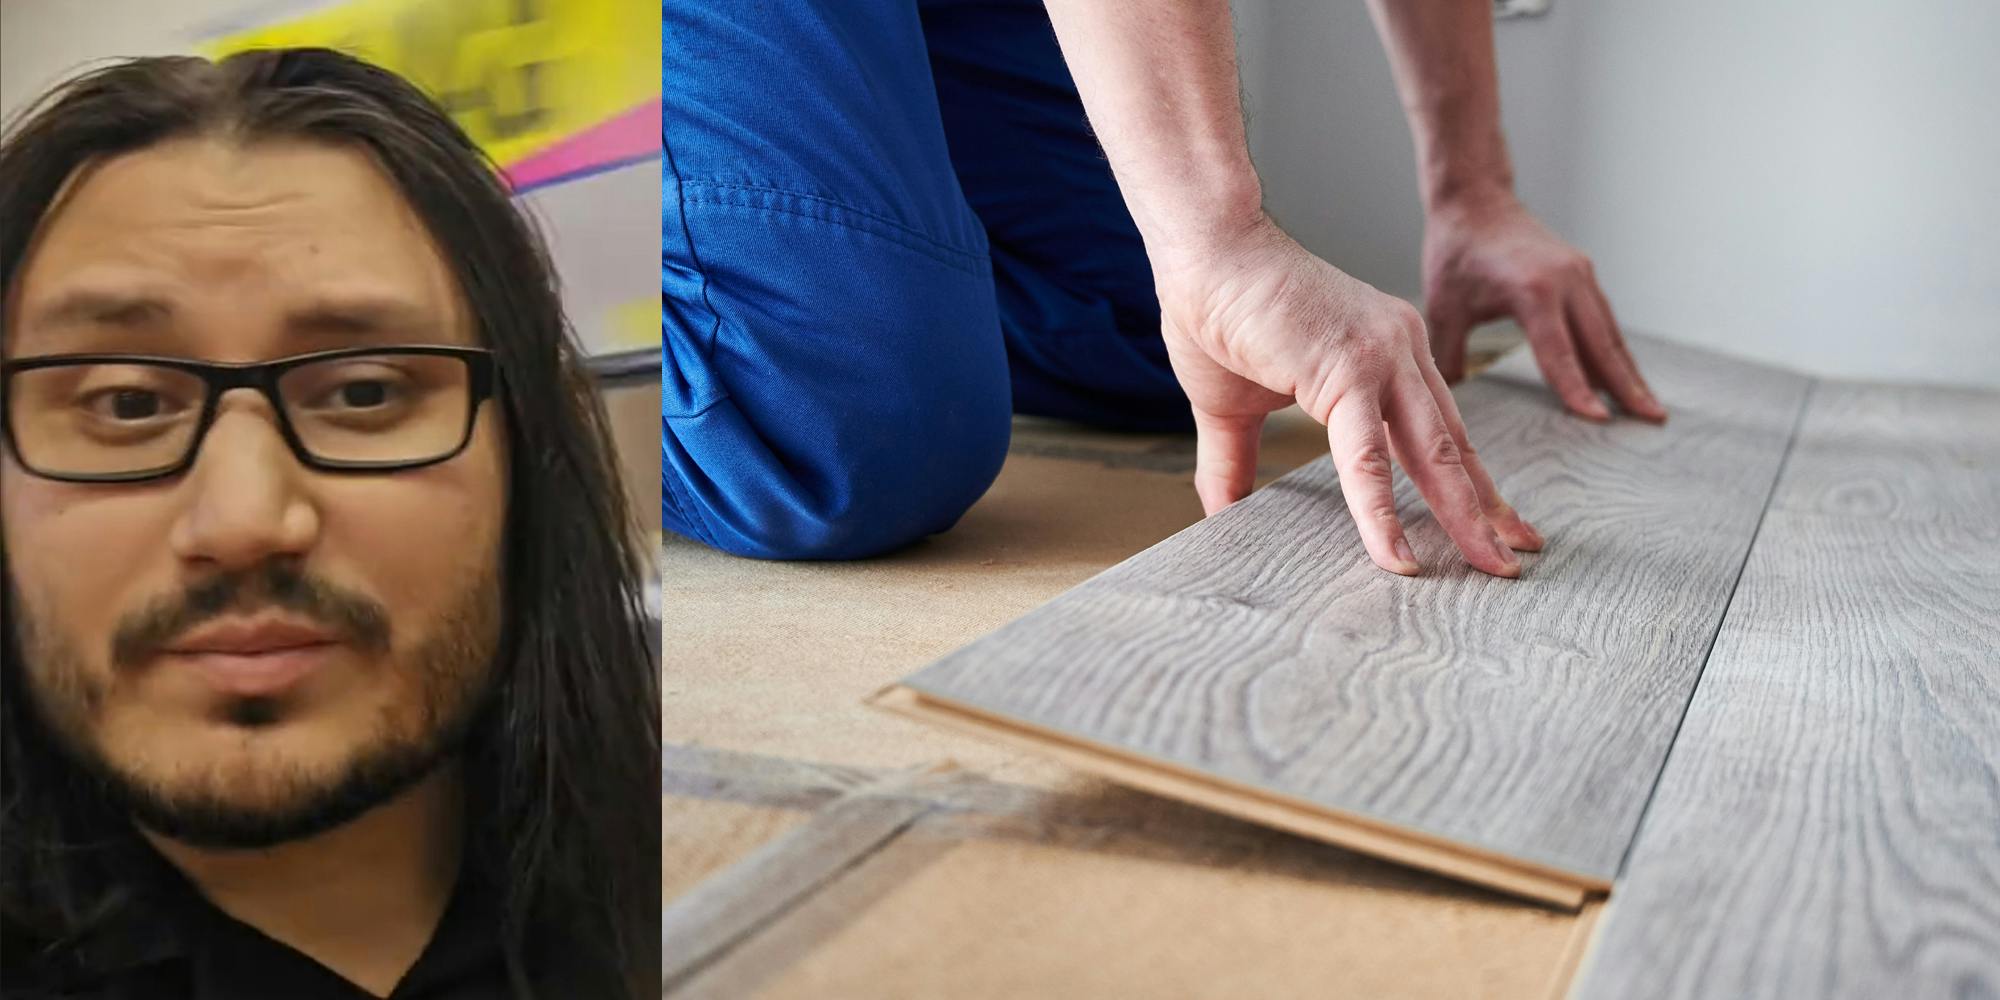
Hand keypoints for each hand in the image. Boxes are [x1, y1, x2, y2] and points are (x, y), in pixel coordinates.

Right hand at [1153, 215, 1542, 577]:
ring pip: (1432, 453)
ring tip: (1489, 568)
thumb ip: (1237, 463)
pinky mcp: (1349, 368)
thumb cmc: (1217, 314)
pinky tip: (1395, 556)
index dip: (1468, 479)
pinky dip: (1382, 512)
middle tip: (1518, 557)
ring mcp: (1383, 357)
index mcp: (1386, 352)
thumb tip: (1221, 516)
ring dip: (1464, 516)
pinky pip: (1369, 457)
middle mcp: (1400, 350)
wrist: (1203, 251)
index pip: (1440, 427)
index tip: (1496, 521)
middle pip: (1454, 444)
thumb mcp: (1234, 407)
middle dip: (1488, 507)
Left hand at [1422, 195, 1665, 422]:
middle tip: (1652, 420)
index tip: (1599, 420)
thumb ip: (1450, 357)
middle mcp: (1566, 281)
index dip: (1578, 389)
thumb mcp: (1443, 308)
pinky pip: (1602, 318)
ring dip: (1629, 370)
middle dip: (1627, 386)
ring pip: (1610, 331)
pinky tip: (1623, 375)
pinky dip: (1614, 348)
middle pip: (1602, 344)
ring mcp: (1579, 274)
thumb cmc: (1456, 253)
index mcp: (1533, 290)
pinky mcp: (1581, 272)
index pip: (1559, 353)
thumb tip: (1448, 402)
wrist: (1474, 200)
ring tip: (1648, 406)